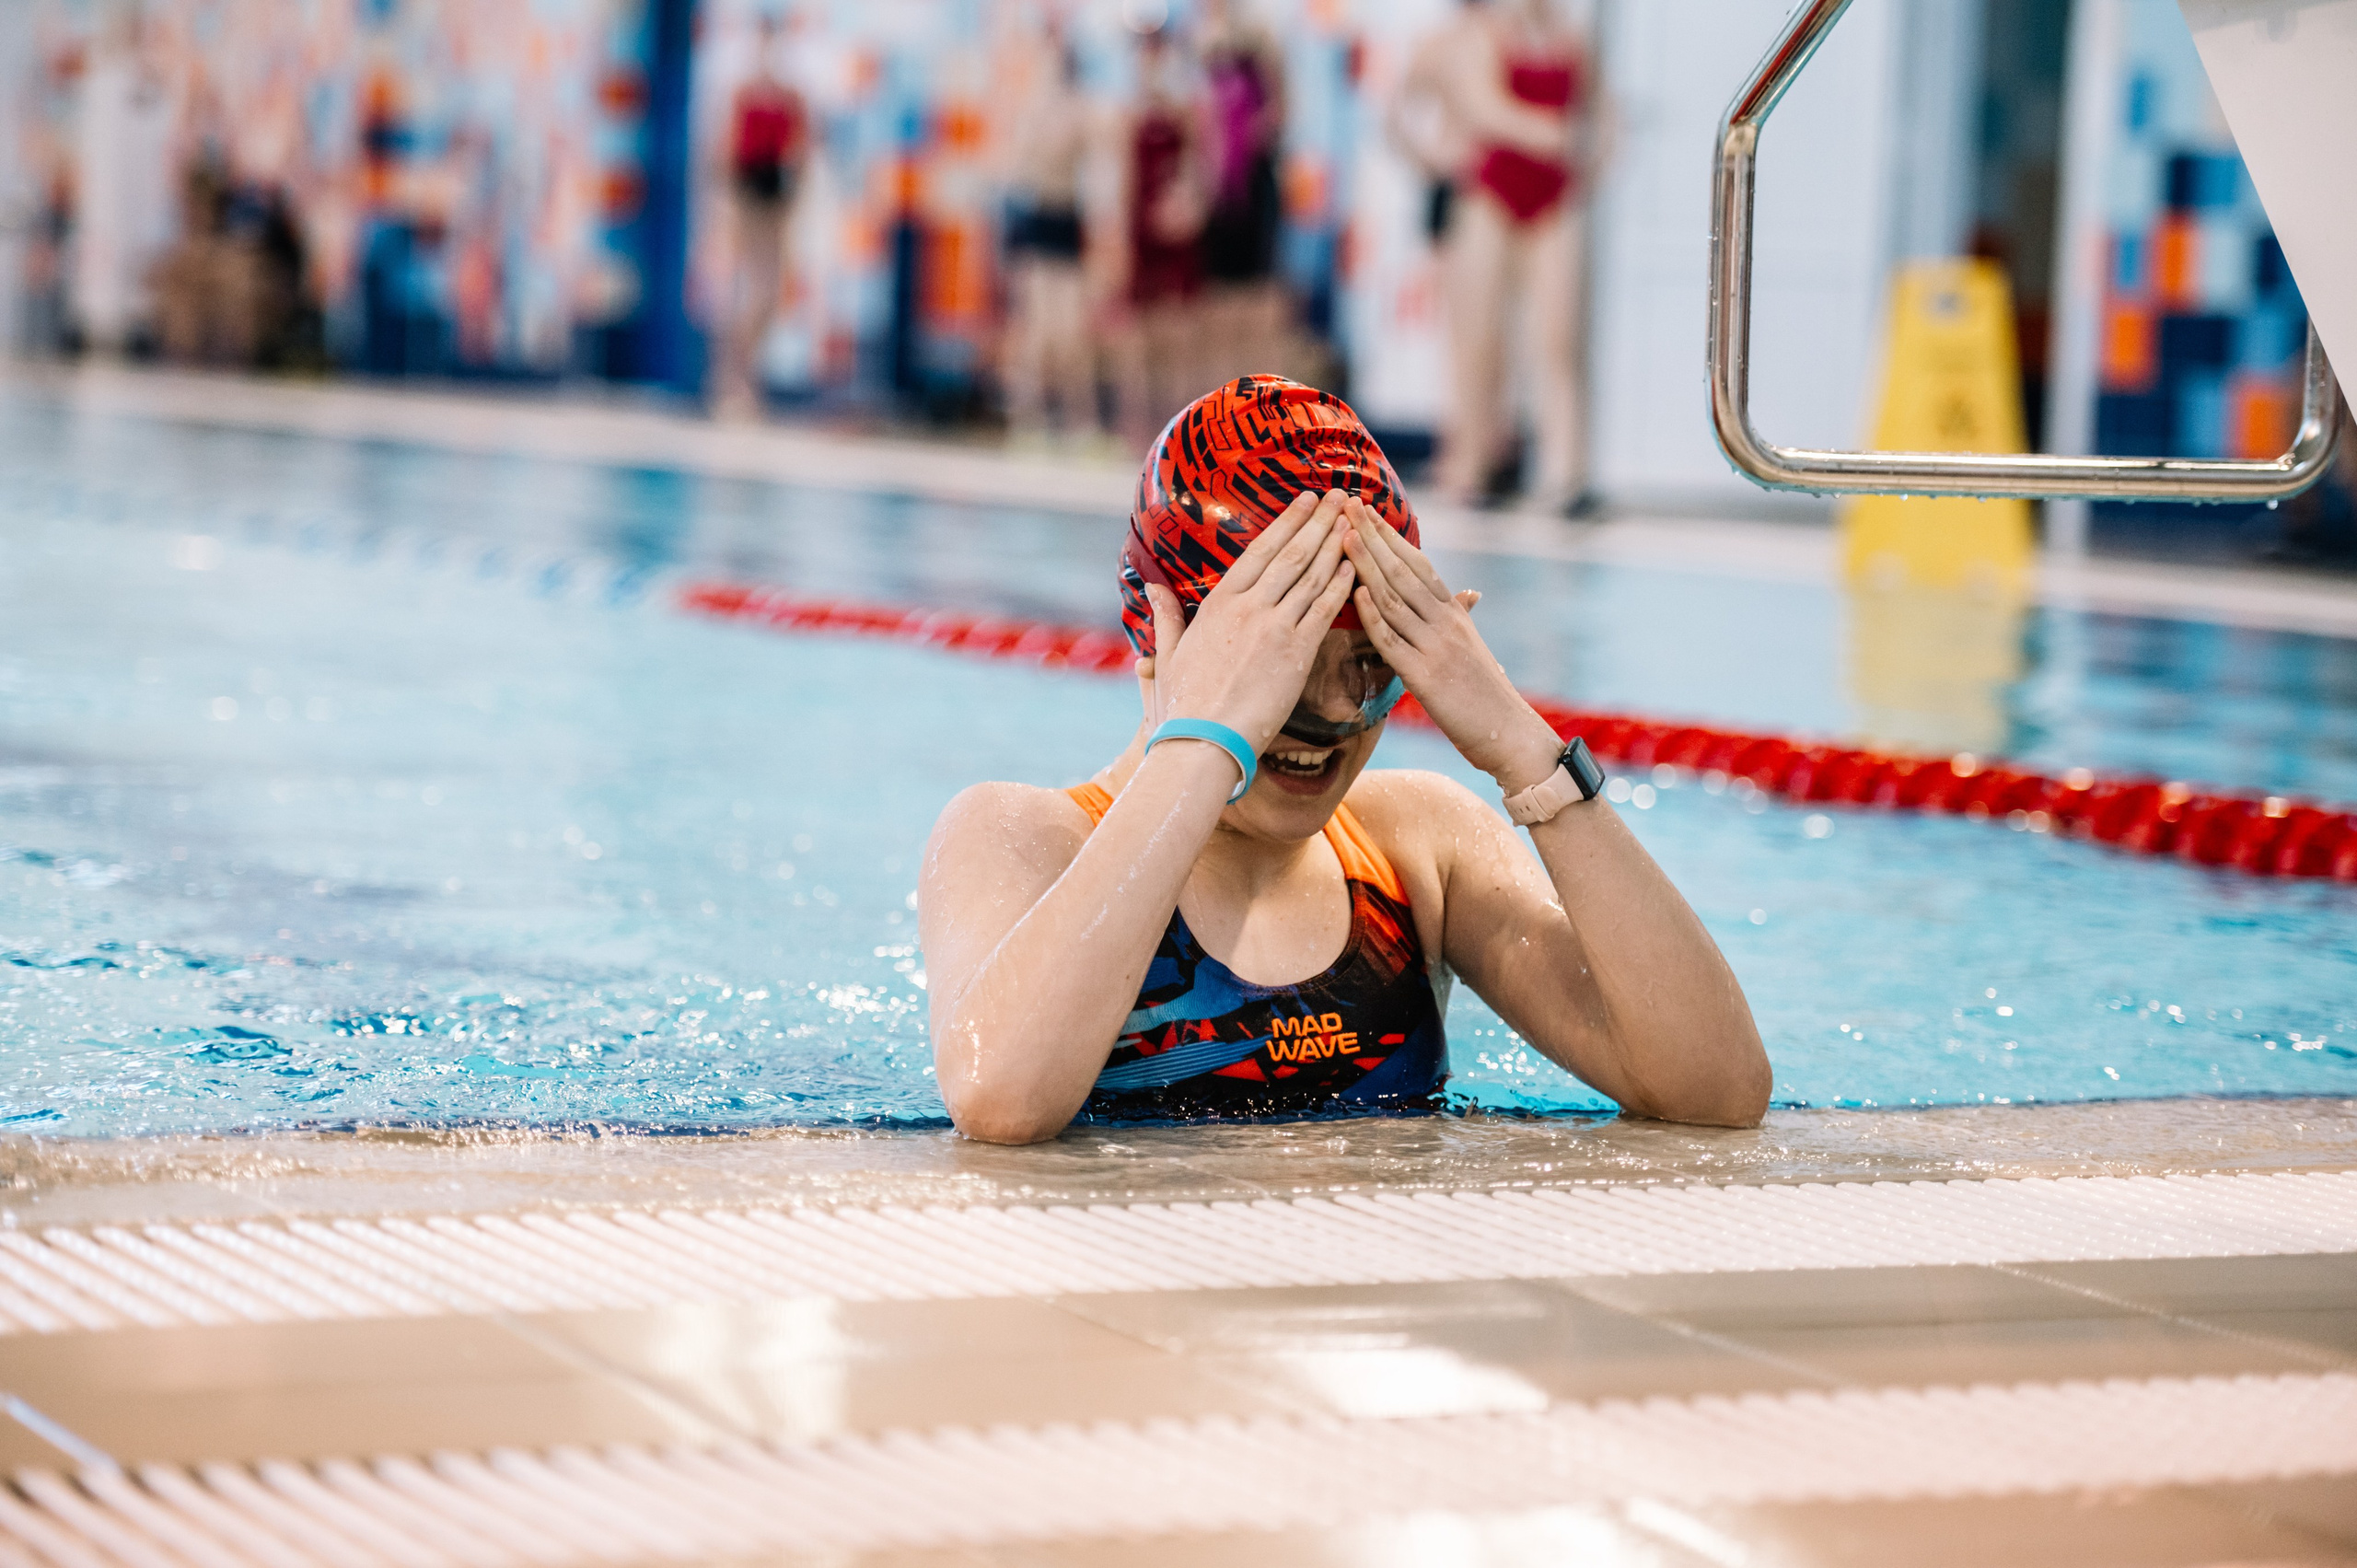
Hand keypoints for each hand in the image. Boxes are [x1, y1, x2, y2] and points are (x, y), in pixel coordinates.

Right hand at [1143, 489, 1358, 752]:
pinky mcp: (1297, 653)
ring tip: (1354, 521)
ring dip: (1336, 545)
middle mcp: (1249, 607)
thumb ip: (1167, 615)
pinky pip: (1325, 610)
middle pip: (1292, 554)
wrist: (1204, 739)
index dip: (1288, 522)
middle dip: (1319, 521)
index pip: (1260, 550)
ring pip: (1313, 576)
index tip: (1307, 500)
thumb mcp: (1168, 652)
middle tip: (1342, 496)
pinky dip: (1342, 585)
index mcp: (1218, 602)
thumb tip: (1151, 586)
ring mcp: (1275, 627)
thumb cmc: (1182, 703)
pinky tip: (1357, 567)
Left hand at [1342, 500, 1560, 790]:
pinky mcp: (1425, 677)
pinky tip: (1355, 593)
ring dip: (1366, 565)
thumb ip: (1462, 617)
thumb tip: (1468, 594)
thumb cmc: (1487, 695)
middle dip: (1373, 536)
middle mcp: (1446, 623)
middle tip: (1347, 504)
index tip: (1365, 510)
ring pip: (1395, 598)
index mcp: (1455, 613)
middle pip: (1403, 570)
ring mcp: (1436, 648)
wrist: (1509, 734)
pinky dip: (1373, 615)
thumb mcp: (1474, 648)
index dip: (1390, 535)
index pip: (1418, 564)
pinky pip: (1393, 641)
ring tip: (1343, 536)